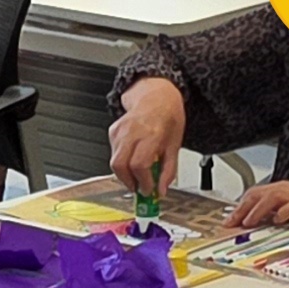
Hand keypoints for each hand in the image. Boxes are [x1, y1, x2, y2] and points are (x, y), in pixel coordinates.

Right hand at [107, 78, 187, 194]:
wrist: (157, 97)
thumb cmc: (168, 118)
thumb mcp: (175, 145)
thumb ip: (168, 171)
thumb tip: (161, 190)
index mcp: (151, 134)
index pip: (139, 164)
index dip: (142, 181)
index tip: (148, 189)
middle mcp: (133, 131)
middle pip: (120, 165)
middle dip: (128, 182)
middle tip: (139, 187)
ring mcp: (120, 130)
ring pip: (114, 162)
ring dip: (125, 174)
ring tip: (138, 175)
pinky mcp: (113, 131)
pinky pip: (113, 154)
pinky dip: (122, 163)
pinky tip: (133, 159)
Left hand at [222, 181, 288, 233]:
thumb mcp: (285, 217)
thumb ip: (268, 218)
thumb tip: (246, 230)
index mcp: (278, 191)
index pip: (252, 196)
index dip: (238, 209)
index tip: (228, 223)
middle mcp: (285, 189)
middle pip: (257, 194)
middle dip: (243, 209)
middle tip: (234, 223)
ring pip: (271, 197)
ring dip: (258, 210)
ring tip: (249, 222)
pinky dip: (283, 212)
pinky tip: (277, 220)